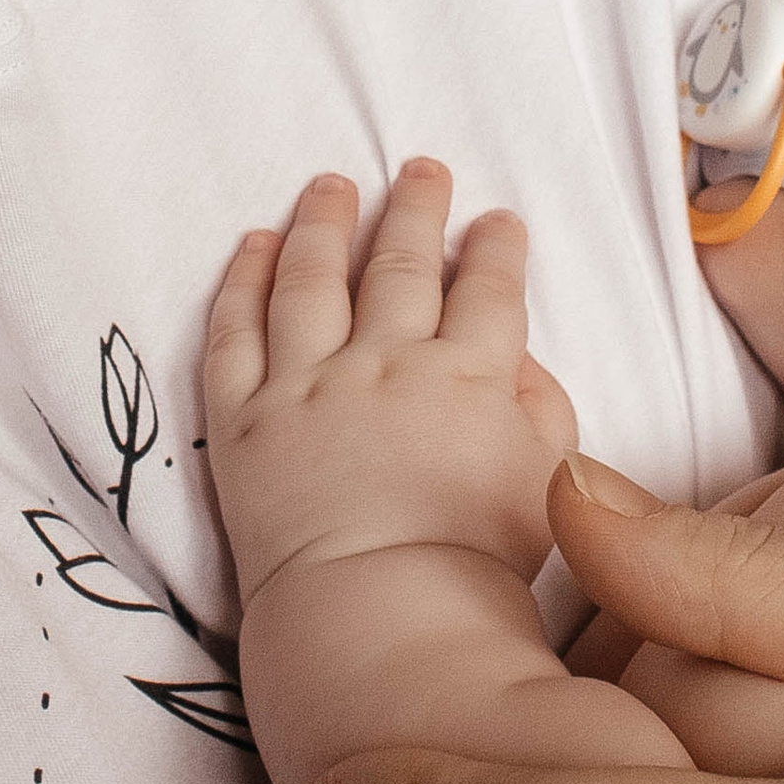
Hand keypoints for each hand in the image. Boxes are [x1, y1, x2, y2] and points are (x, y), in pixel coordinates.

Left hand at [205, 164, 577, 607]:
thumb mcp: (548, 482)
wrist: (380, 615)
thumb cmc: (477, 564)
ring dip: (325, 222)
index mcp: (466, 377)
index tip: (496, 221)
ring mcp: (307, 385)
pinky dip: (243, 280)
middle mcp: (384, 363)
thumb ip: (544, 409)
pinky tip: (254, 244)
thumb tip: (519, 358)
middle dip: (416, 208)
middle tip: (422, 168)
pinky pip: (235, 331)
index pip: (487, 291)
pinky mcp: (243, 418)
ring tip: (331, 185)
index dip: (495, 249)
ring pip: (312, 278)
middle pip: (401, 264)